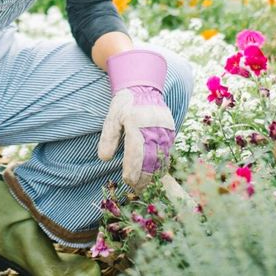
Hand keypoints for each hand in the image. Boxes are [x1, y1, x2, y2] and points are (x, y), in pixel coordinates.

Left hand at [96, 50, 175, 188]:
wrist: (144, 86)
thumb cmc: (125, 103)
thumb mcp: (112, 117)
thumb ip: (109, 138)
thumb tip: (104, 158)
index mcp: (137, 126)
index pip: (136, 155)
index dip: (133, 171)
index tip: (127, 182)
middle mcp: (153, 130)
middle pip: (150, 160)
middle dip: (144, 177)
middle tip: (136, 188)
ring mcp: (164, 131)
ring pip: (161, 158)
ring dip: (154, 173)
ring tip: (145, 184)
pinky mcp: (171, 131)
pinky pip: (168, 151)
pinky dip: (162, 164)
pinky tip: (157, 173)